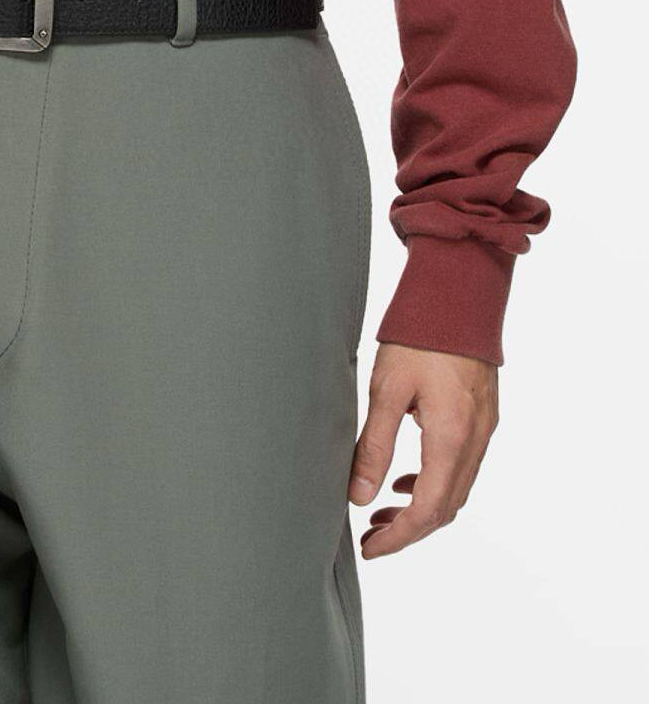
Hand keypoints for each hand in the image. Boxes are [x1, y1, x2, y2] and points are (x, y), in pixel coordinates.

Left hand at [348, 342, 497, 556]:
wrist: (460, 293)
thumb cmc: (420, 334)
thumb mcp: (387, 389)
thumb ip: (375, 445)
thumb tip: (358, 497)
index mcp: (451, 437)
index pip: (428, 510)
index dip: (399, 537)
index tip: (370, 548)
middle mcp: (475, 440)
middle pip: (446, 507)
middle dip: (409, 529)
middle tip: (371, 537)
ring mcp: (484, 428)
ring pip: (457, 489)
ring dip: (422, 507)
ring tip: (382, 511)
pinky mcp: (482, 415)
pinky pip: (463, 466)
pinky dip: (436, 482)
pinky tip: (407, 478)